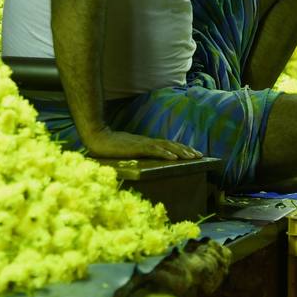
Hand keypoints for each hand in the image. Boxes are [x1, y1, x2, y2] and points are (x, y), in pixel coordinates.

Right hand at [83, 127, 202, 160]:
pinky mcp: (136, 147)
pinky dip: (165, 153)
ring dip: (180, 151)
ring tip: (192, 157)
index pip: (167, 144)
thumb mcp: (126, 150)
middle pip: (170, 144)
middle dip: (186, 149)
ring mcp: (142, 143)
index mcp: (145, 142)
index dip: (180, 148)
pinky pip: (154, 150)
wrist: (97, 137)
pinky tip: (174, 158)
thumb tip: (144, 159)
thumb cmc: (109, 146)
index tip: (193, 153)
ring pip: (166, 146)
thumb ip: (136, 153)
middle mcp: (147, 141)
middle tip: (200, 155)